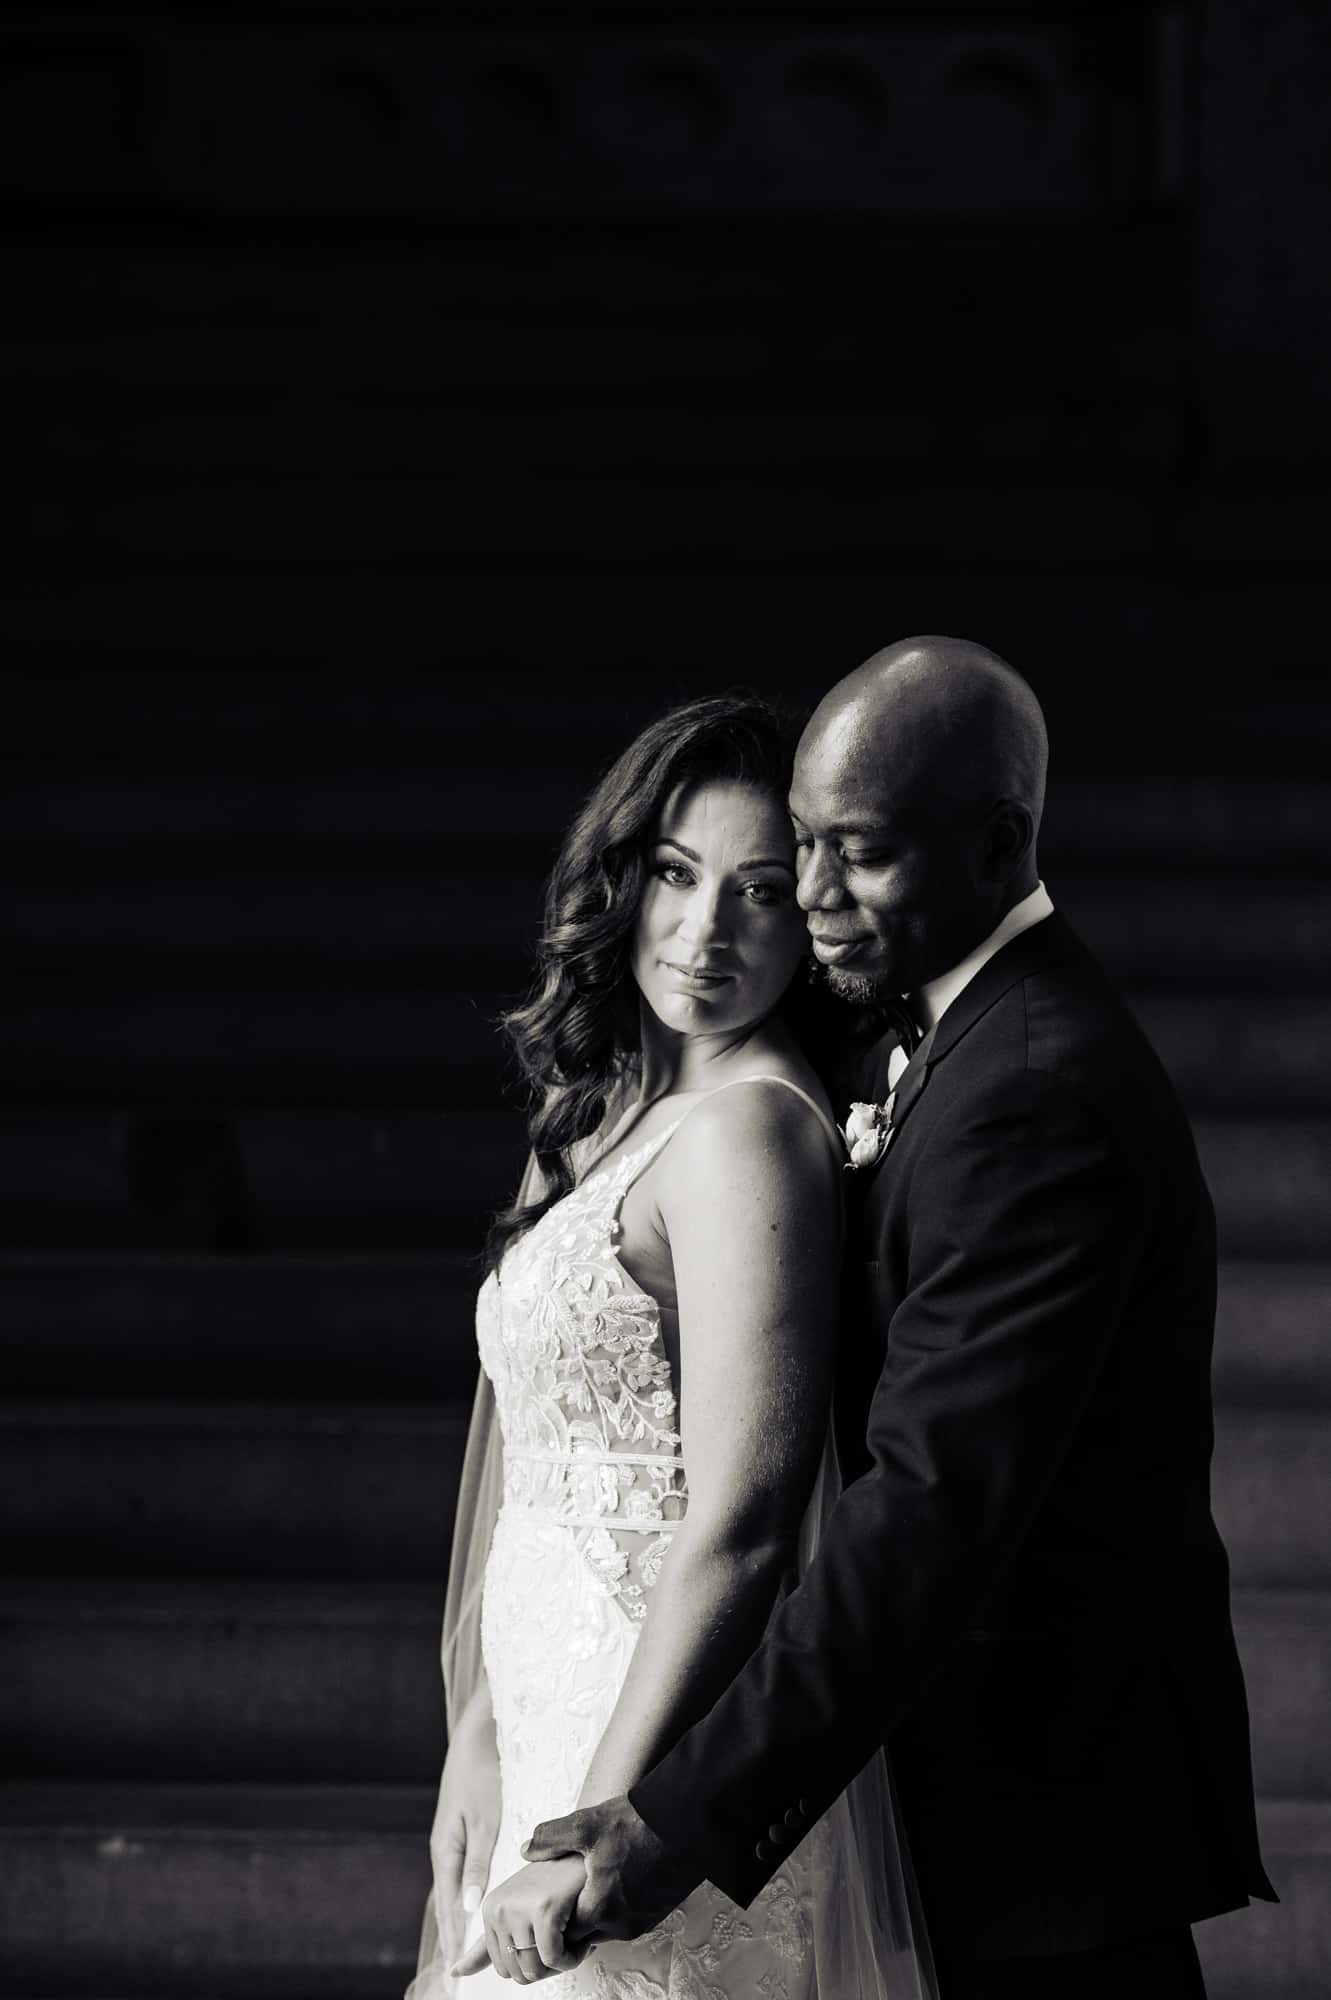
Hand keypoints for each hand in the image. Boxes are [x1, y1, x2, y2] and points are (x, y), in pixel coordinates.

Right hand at [432, 1694, 501, 1973]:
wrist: (479, 1735)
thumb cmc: (484, 1775)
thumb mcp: (485, 1819)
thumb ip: (478, 1862)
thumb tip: (470, 1906)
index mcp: (446, 1851)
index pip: (449, 1906)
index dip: (456, 1937)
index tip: (459, 1967)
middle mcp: (445, 1849)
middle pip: (448, 1902)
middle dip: (454, 1934)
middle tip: (459, 1968)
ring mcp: (452, 1839)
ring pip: (455, 1889)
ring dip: (460, 1917)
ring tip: (467, 1947)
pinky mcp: (463, 1830)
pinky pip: (462, 1872)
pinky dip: (465, 1894)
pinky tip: (475, 1904)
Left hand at [450, 1857, 588, 1982]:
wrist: (587, 1859)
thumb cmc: (556, 1886)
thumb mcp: (517, 1914)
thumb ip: (485, 1947)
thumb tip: (454, 1972)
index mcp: (490, 1909)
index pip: (503, 1970)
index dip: (531, 1966)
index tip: (548, 1945)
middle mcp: (499, 1908)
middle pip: (519, 1974)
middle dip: (547, 1968)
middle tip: (564, 1942)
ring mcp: (519, 1907)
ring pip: (536, 1970)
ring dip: (562, 1964)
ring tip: (573, 1939)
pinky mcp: (544, 1909)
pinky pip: (555, 1959)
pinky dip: (572, 1958)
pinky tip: (582, 1941)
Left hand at [521, 1795, 700, 1945]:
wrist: (685, 1820)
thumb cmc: (635, 1823)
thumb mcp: (585, 1825)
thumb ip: (550, 1838)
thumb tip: (526, 1849)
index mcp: (600, 1908)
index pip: (566, 1934)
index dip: (557, 1917)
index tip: (555, 1897)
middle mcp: (623, 1923)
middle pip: (588, 1933)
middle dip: (578, 1914)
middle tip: (572, 1887)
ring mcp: (644, 1920)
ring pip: (610, 1927)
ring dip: (600, 1910)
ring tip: (597, 1879)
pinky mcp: (660, 1912)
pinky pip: (631, 1918)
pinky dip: (622, 1904)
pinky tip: (621, 1877)